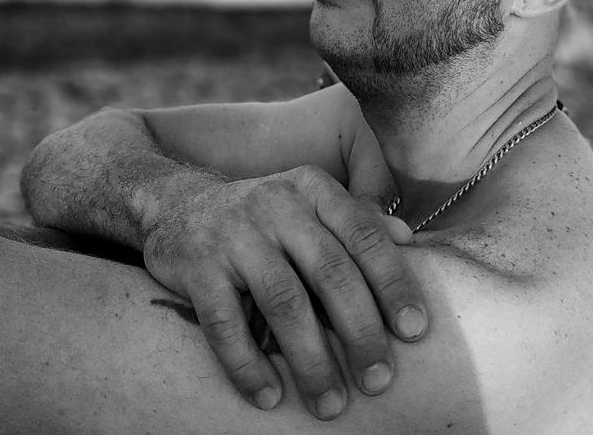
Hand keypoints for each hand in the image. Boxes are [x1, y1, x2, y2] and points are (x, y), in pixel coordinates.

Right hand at [143, 164, 426, 420]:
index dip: (392, 282)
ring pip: (283, 301)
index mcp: (313, 189)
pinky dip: (248, 365)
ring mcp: (235, 235)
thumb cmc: (263, 216)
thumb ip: (357, 219)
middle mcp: (277, 204)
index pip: (362, 234)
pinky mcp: (198, 267)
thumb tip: (409, 240)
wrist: (177, 206)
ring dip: (311, 359)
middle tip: (380, 380)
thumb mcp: (309, 204)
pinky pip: (226, 324)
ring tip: (331, 404)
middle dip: (360, 331)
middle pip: (329, 272)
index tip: (415, 330)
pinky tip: (268, 396)